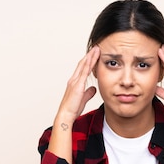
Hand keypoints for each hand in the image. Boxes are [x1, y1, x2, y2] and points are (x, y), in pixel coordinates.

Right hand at [48, 46, 99, 163]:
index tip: (94, 55)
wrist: (66, 115)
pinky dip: (89, 63)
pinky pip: (84, 71)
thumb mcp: (83, 99)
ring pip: (83, 65)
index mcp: (75, 83)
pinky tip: (94, 57)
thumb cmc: (72, 109)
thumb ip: (88, 93)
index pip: (82, 69)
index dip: (88, 61)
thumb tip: (94, 89)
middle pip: (82, 64)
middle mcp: (74, 80)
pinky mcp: (78, 85)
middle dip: (90, 55)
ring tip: (97, 49)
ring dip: (90, 56)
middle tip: (96, 48)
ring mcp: (75, 81)